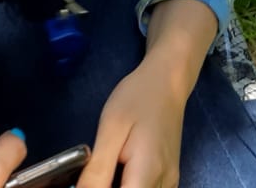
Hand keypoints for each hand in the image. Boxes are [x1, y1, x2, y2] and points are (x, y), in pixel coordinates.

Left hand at [78, 0, 215, 187]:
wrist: (168, 79)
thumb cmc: (138, 97)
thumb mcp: (111, 129)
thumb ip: (96, 170)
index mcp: (148, 172)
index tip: (86, 180)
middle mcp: (164, 183)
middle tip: (91, 172)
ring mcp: (169, 182)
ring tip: (103, 170)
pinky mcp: (168, 178)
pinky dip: (128, 186)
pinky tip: (116, 173)